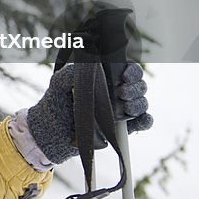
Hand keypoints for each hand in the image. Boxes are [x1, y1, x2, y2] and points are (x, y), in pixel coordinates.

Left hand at [26, 62, 152, 164]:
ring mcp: (122, 109)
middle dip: (134, 89)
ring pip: (142, 103)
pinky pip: (143, 122)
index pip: (127, 69)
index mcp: (106, 77)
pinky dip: (145, 121)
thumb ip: (71, 72)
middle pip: (139, 85)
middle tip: (121, 93)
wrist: (53, 131)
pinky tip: (140, 120)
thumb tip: (88, 67)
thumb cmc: (56, 102)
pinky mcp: (124, 128)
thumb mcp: (59, 83)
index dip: (131, 71)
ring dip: (138, 104)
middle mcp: (117, 91)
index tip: (123, 77)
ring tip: (124, 109)